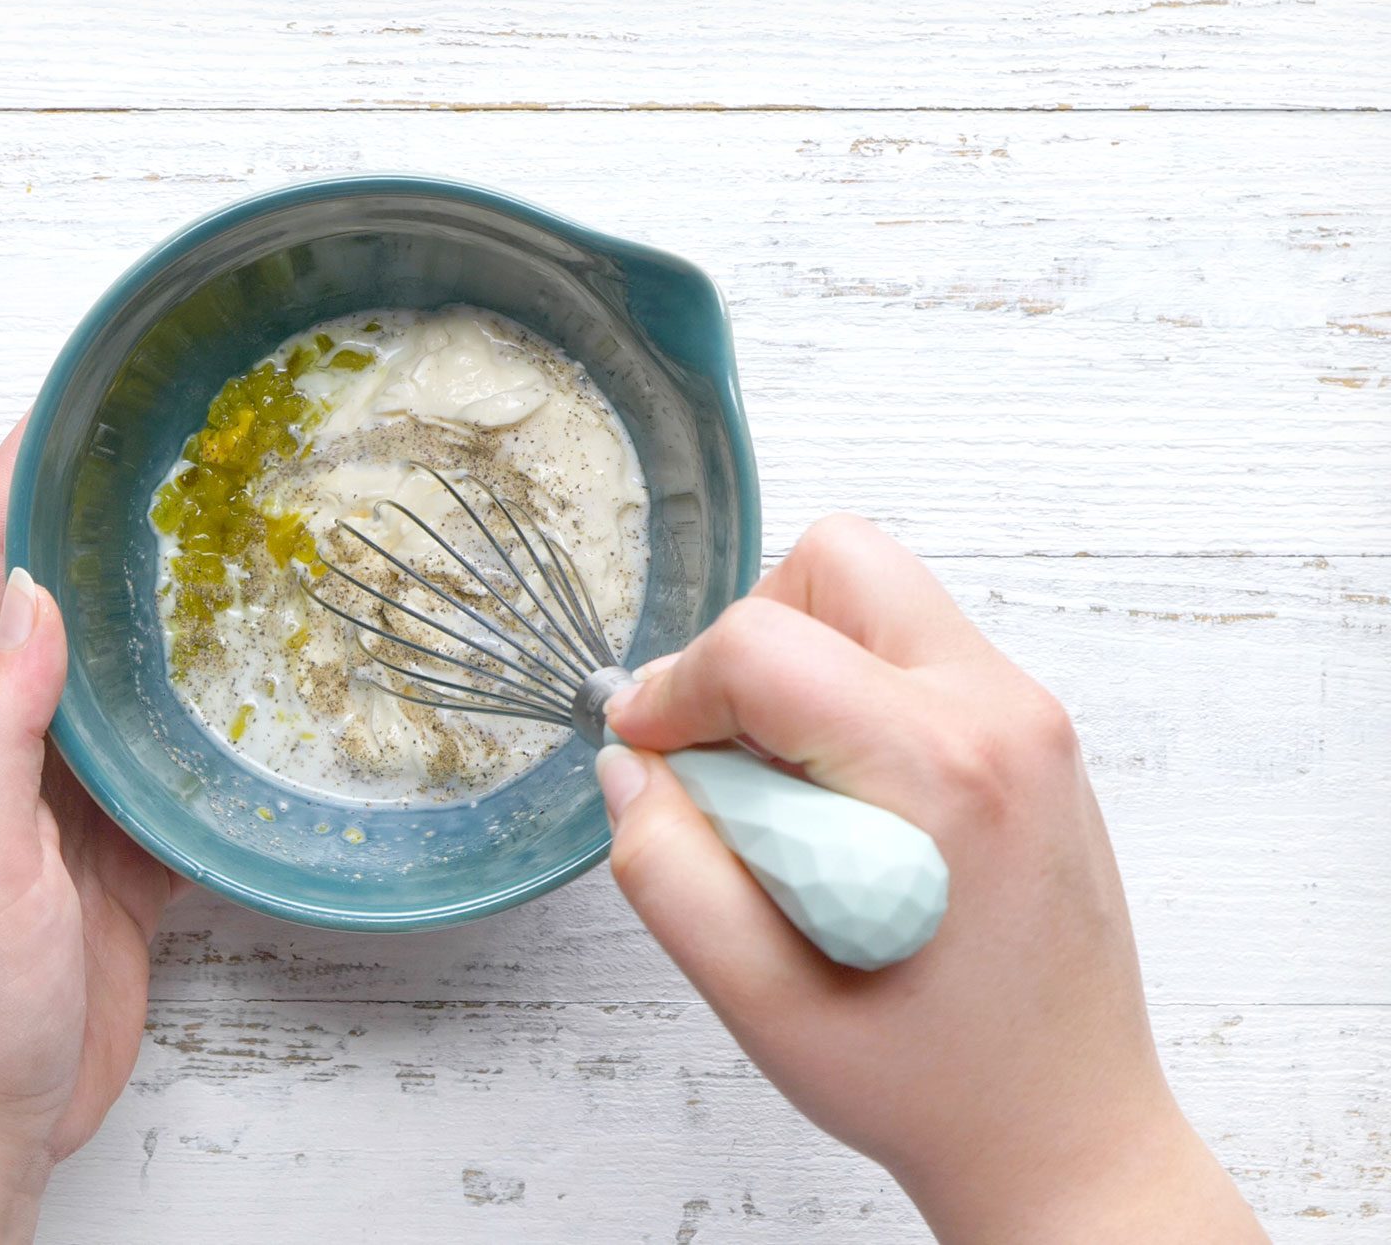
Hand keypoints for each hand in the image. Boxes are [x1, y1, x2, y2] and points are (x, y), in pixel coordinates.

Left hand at [0, 420, 183, 1244]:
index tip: (59, 407)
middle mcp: (10, 755)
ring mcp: (67, 809)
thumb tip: (34, 598)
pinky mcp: (119, 863)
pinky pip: (169, 772)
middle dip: (95, 527)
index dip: (9, 489)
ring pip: (119, 686)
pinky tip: (259, 702)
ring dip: (160, 619)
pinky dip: (209, 728)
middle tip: (167, 457)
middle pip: (54, 613)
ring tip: (231, 551)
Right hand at [597, 515, 1263, 1242]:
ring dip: (799, 667)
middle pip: (835, 563)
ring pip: (874, 594)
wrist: (1066, 1132)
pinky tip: (838, 807)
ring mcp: (1030, 718)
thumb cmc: (937, 1081)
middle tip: (726, 755)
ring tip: (784, 791)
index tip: (650, 757)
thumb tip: (629, 768)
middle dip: (748, 641)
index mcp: (941, 772)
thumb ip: (668, 873)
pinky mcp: (1031, 735)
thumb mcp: (763, 1005)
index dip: (674, 692)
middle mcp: (1002, 716)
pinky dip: (848, 695)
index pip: (762, 642)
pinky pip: (912, 651)